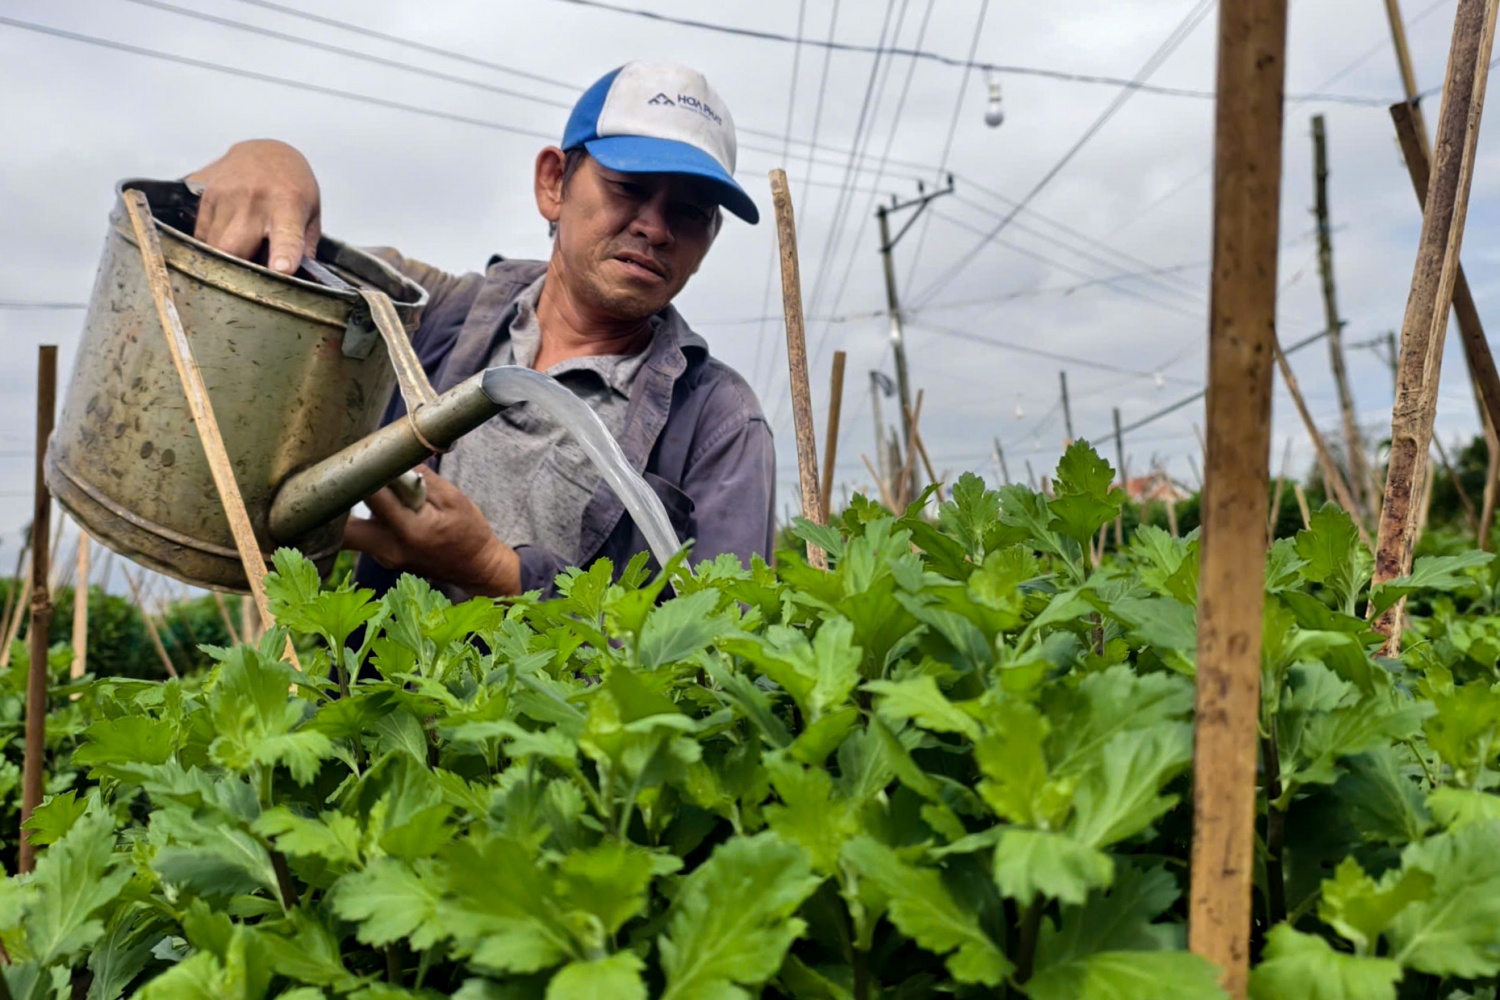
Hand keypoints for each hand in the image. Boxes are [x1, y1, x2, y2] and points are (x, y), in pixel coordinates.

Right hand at [186, 139, 320, 274]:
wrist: (266, 151)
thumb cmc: (293, 187)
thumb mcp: (311, 215)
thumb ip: (304, 248)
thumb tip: (298, 281)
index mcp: (288, 206)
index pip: (286, 235)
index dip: (284, 255)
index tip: (282, 270)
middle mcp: (255, 199)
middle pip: (233, 248)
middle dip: (235, 271)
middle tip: (246, 281)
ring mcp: (226, 195)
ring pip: (212, 245)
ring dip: (222, 258)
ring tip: (238, 254)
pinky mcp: (205, 194)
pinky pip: (200, 233)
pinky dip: (210, 245)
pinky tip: (225, 238)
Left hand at [342, 468, 521, 596]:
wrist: (476, 567)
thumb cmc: (469, 531)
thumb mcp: (454, 498)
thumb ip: (422, 478)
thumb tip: (395, 457)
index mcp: (412, 531)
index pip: (375, 498)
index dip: (363, 475)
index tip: (356, 455)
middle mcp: (391, 549)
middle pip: (343, 532)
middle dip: (332, 506)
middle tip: (331, 478)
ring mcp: (383, 558)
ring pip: (348, 535)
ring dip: (345, 510)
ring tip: (349, 484)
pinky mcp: (382, 558)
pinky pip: (362, 536)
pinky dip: (361, 518)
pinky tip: (370, 502)